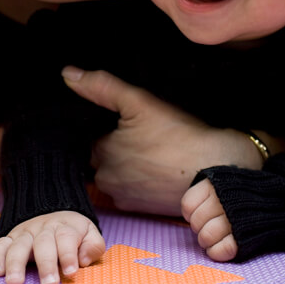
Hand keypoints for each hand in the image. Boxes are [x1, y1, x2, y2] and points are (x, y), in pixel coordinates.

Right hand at [0, 211, 104, 283]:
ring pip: (19, 245)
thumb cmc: (73, 233)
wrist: (55, 213)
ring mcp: (25, 233)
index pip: (66, 239)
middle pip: (43, 244)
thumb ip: (93, 246)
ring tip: (15, 282)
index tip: (71, 272)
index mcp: (65, 228)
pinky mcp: (11, 238)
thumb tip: (83, 259)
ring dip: (16, 263)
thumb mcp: (89, 234)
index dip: (68, 255)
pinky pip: (0, 245)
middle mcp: (44, 229)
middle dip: (45, 264)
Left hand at [61, 67, 262, 215]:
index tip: (124, 119)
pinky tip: (158, 165)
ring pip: (116, 173)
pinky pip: (133, 189)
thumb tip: (68, 75)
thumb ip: (102, 87)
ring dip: (127, 162)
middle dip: (115, 145)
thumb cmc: (179, 137)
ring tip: (151, 148)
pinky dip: (141, 178)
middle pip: (101, 156)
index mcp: (100, 153)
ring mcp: (125, 197)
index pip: (90, 136)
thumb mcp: (140, 102)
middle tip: (141, 132)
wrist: (216, 171)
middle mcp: (106, 180)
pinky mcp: (143, 209)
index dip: (106, 125)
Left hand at [181, 180, 237, 261]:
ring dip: (206, 242)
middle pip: (195, 223)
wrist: (279, 198)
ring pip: (206, 237)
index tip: (199, 214)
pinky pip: (221, 250)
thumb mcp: (224, 179)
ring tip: (213, 239)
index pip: (187, 205)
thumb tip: (189, 212)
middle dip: (199, 229)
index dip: (190, 214)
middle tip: (208, 227)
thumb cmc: (245, 191)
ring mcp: (232, 219)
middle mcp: (222, 200)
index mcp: (215, 185)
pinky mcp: (243, 237)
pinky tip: (219, 248)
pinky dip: (216, 252)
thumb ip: (206, 191)